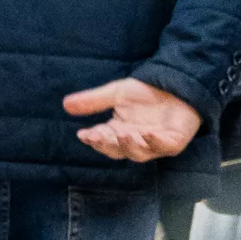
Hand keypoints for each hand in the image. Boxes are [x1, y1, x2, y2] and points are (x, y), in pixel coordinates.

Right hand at [62, 78, 201, 161]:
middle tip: (99, 135)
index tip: (83, 134)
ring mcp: (155, 144)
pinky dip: (155, 142)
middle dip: (108, 144)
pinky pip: (164, 147)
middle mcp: (136, 141)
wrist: (175, 85)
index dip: (93, 139)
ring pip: (139, 154)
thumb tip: (65, 104)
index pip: (103, 140)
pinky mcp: (174, 142)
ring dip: (130, 146)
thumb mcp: (117, 93)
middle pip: (119, 151)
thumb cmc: (146, 92)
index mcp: (119, 131)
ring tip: (123, 133)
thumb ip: (94, 100)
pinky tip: (148, 133)